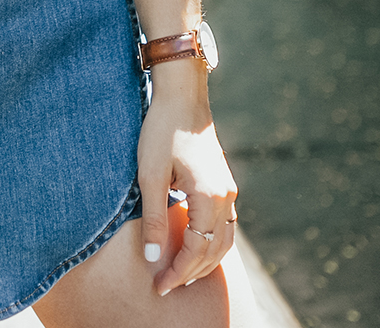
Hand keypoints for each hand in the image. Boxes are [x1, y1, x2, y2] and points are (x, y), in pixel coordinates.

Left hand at [136, 64, 237, 295]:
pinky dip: (212, 243)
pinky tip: (195, 245)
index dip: (178, 272)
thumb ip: (155, 219)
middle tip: (167, 285)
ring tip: (181, 273)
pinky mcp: (223, 181)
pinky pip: (224, 224)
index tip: (160, 286)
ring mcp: (228, 189)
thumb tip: (154, 258)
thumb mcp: (150, 176)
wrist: (181, 93)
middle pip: (215, 251)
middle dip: (192, 272)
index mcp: (209, 198)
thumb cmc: (162, 130)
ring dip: (204, 260)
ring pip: (224, 240)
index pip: (197, 251)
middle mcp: (226, 197)